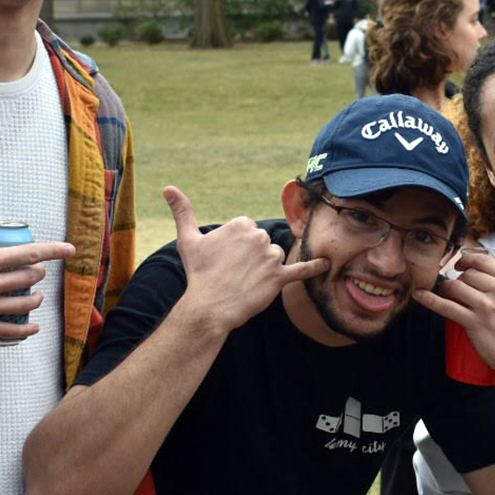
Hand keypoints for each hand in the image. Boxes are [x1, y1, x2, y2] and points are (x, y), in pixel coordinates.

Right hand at [0, 240, 74, 337]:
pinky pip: (11, 332)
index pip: (30, 253)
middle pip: (31, 278)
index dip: (55, 250)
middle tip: (36, 272)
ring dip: (36, 299)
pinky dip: (27, 329)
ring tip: (35, 296)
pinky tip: (33, 327)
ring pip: (26, 304)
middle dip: (38, 274)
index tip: (71, 250)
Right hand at [165, 186, 327, 334]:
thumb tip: (167, 187)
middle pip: (263, 244)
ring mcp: (270, 257)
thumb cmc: (198, 273)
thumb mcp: (188, 239)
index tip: (226, 260)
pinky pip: (301, 270)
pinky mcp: (279, 278)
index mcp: (242, 224)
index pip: (249, 232)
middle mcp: (259, 236)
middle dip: (252, 258)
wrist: (208, 306)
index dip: (238, 249)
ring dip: (265, 270)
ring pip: (275, 258)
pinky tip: (327, 265)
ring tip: (246, 281)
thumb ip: (182, 211)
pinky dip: (314, 268)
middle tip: (234, 273)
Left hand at [414, 251, 494, 380]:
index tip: (462, 264)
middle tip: (454, 283)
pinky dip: (430, 300)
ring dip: (445, 287)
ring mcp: (486, 307)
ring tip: (444, 291)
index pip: (484, 260)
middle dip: (458, 277)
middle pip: (468, 274)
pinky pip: (447, 307)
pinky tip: (420, 295)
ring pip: (456, 287)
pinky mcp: (474, 323)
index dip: (468, 259)